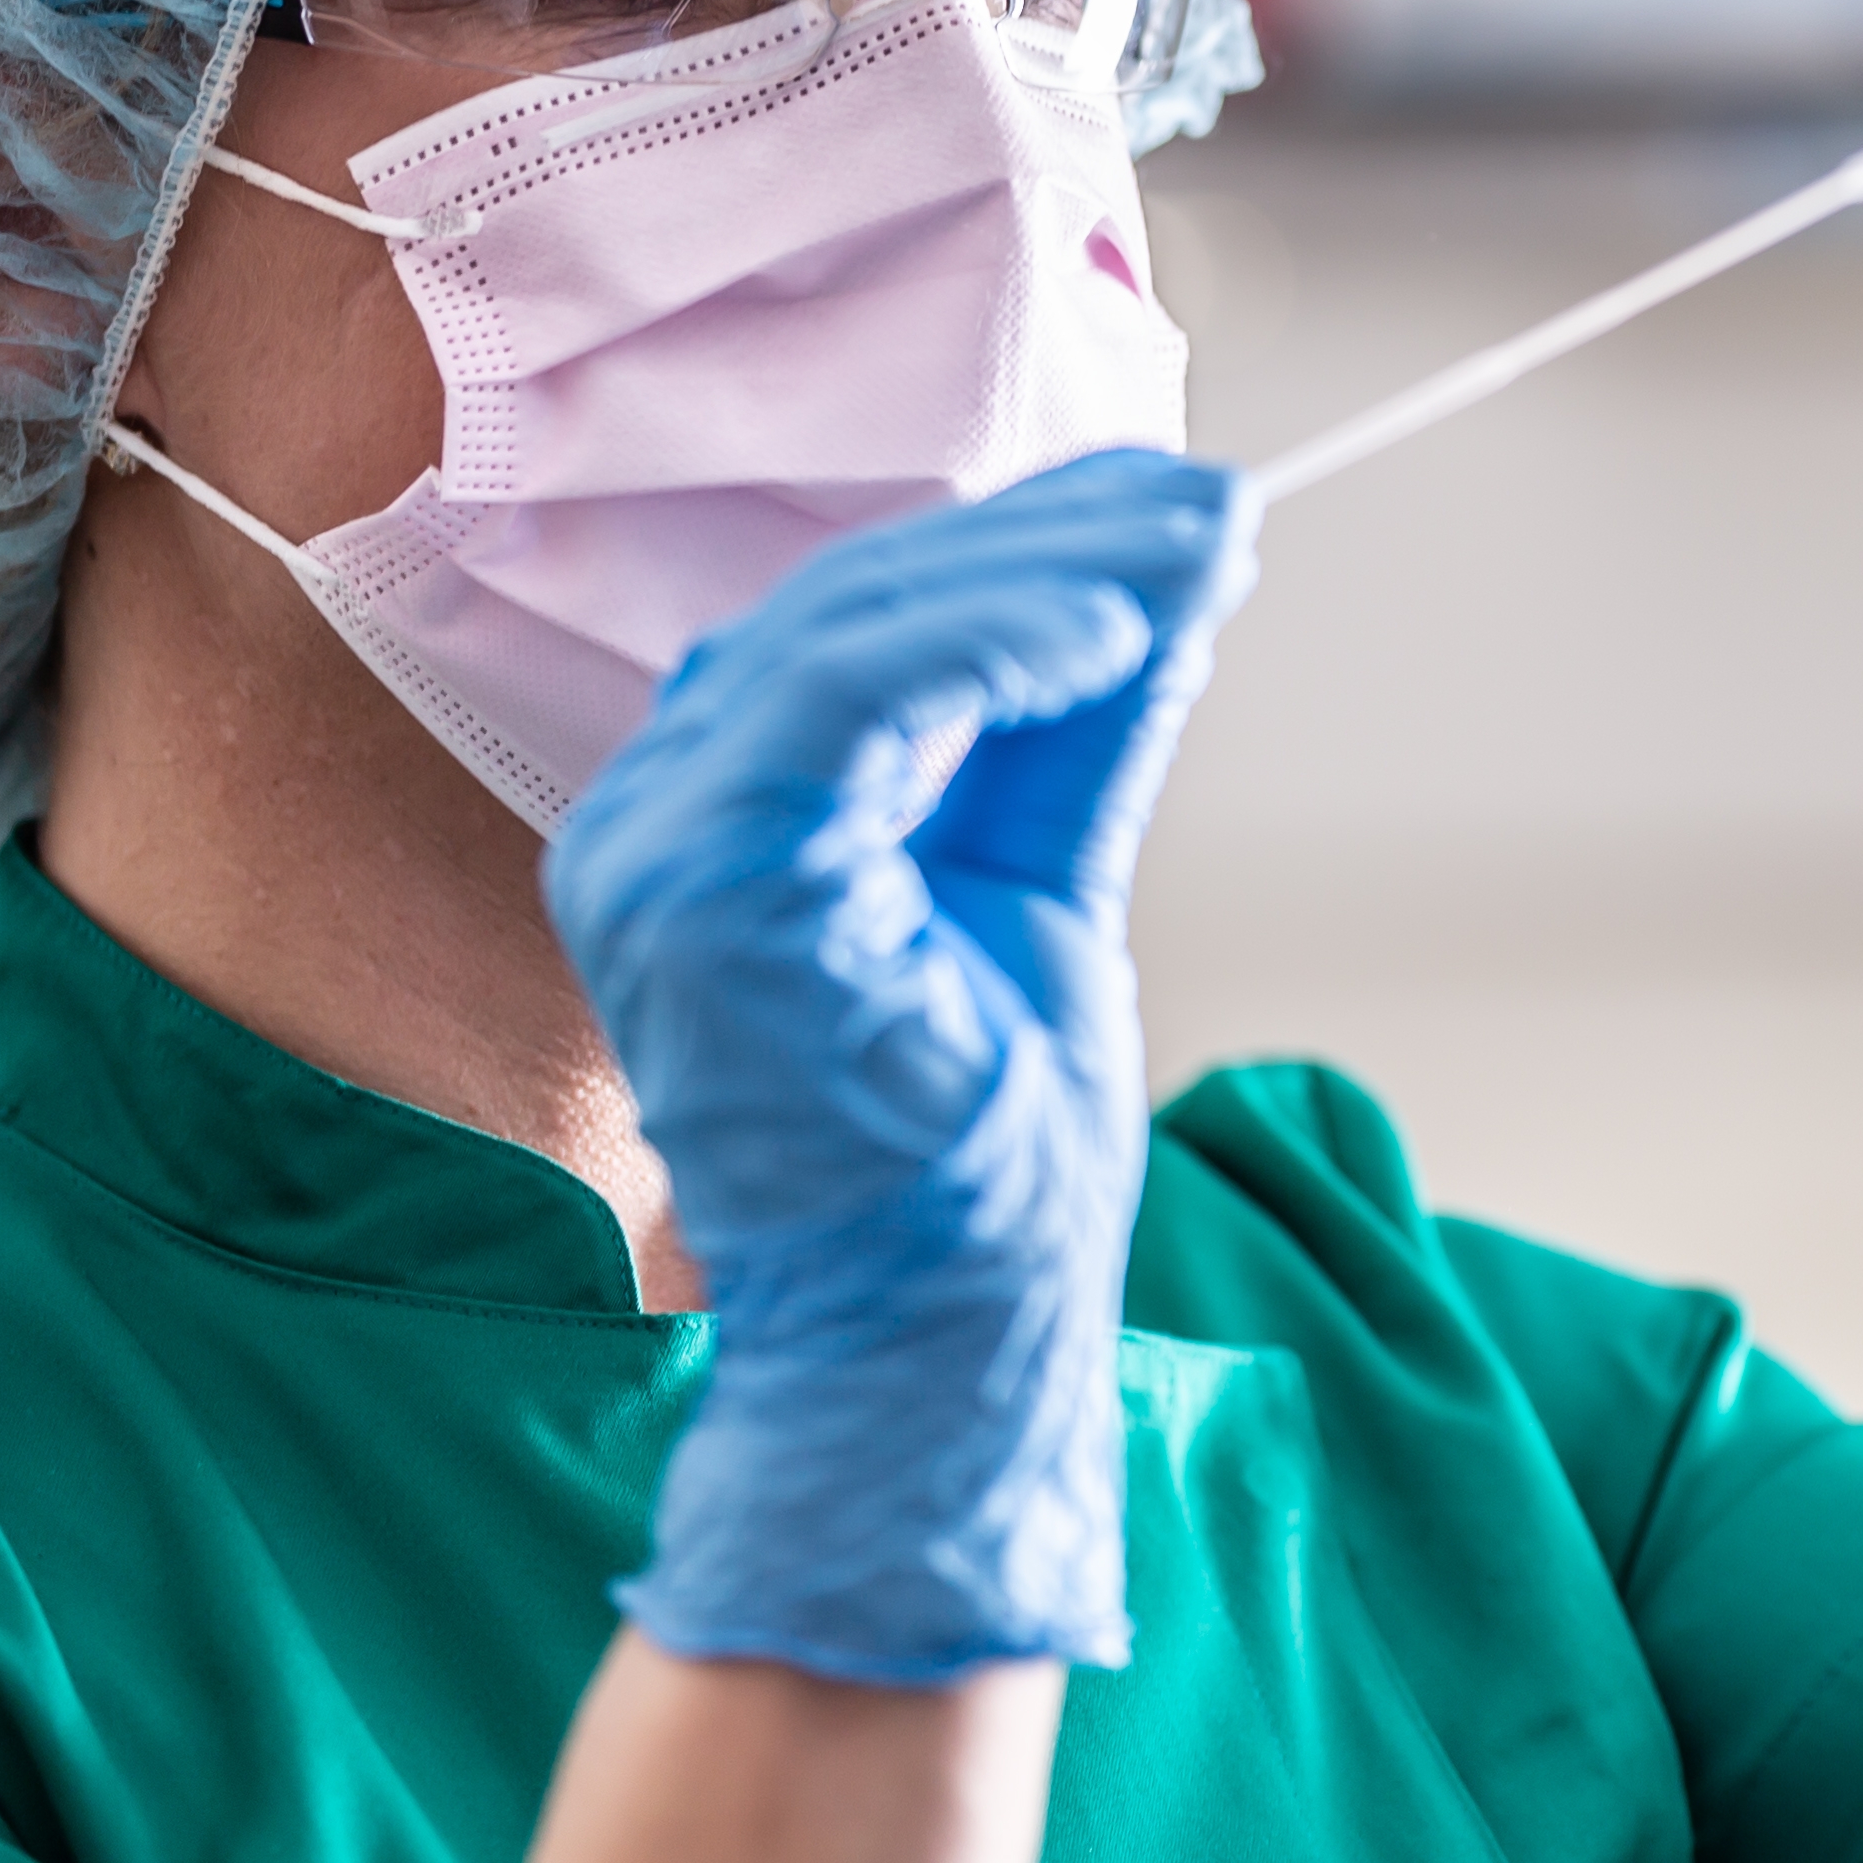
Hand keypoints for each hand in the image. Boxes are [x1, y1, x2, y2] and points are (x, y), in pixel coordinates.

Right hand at [544, 449, 1256, 1681]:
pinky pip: (848, 710)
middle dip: (1050, 546)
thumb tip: (1175, 563)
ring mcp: (659, 861)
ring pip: (853, 640)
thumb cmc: (980, 1166)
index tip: (1172, 508)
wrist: (946, 1356)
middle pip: (853, 617)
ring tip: (1189, 555)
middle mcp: (655, 829)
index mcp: (714, 827)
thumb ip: (1077, 735)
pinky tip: (1113, 633)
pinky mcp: (708, 897)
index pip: (855, 635)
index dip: (1017, 551)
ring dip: (1044, 582)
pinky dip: (987, 648)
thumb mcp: (1040, 888)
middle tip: (1207, 507)